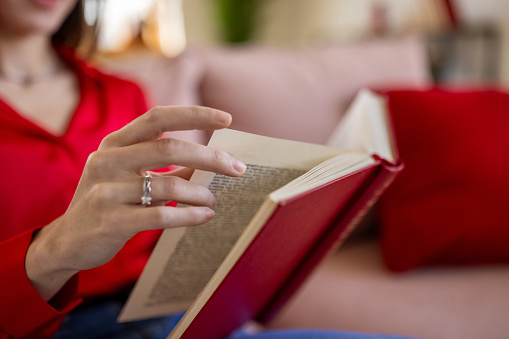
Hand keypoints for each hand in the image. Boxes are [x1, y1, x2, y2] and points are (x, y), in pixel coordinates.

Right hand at [25, 106, 245, 300]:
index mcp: (115, 143)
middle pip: (169, 148)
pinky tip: (204, 216)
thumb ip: (166, 166)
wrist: (68, 241)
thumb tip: (211, 160)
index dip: (194, 114)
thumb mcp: (132, 176)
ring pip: (169, 183)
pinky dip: (189, 215)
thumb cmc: (109, 201)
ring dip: (200, 193)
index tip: (227, 119)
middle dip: (210, 157)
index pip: (158, 117)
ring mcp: (106, 190)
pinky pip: (161, 214)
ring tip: (214, 201)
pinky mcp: (110, 220)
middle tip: (237, 168)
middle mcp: (107, 159)